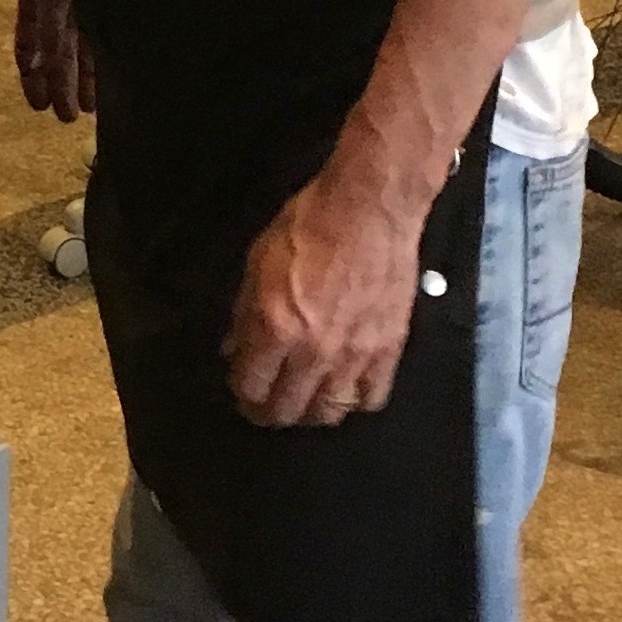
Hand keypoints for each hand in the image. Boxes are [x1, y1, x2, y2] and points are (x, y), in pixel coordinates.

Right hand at [14, 0, 94, 121]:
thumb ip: (47, 18)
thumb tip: (41, 59)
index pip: (29, 40)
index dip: (32, 73)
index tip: (37, 105)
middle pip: (56, 47)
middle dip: (59, 82)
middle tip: (65, 118)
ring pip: (82, 44)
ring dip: (83, 75)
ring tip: (88, 108)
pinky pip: (105, 32)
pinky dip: (104, 57)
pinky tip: (112, 78)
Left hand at [224, 164, 425, 429]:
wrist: (367, 209)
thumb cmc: (310, 226)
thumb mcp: (257, 264)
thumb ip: (244, 314)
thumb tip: (234, 348)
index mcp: (274, 328)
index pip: (250, 388)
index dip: (242, 396)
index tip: (244, 392)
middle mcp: (312, 351)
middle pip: (286, 410)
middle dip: (270, 412)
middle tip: (268, 404)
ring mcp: (352, 354)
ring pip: (328, 412)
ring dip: (311, 412)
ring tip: (305, 401)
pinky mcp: (387, 350)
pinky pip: (371, 398)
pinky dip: (355, 401)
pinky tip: (345, 389)